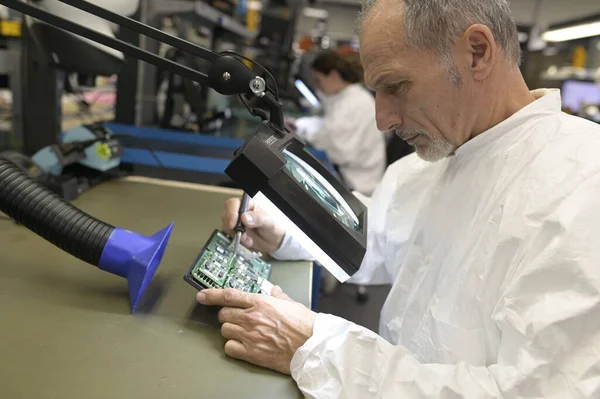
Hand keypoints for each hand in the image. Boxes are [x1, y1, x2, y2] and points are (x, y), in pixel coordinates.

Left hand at [196, 286, 315, 374]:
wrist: (312, 346)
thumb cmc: (305, 325)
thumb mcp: (292, 303)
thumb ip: (279, 296)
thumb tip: (274, 291)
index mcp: (261, 302)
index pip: (229, 295)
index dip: (212, 294)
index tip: (202, 295)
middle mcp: (252, 318)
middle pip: (223, 314)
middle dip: (227, 315)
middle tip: (235, 317)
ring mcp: (250, 336)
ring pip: (225, 330)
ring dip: (230, 330)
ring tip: (242, 331)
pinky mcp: (251, 353)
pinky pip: (229, 347)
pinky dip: (232, 346)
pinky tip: (241, 344)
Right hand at [221, 197, 285, 253]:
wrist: (274, 242)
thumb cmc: (273, 228)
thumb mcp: (268, 222)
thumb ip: (258, 218)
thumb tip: (244, 217)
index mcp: (248, 204)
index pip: (233, 204)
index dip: (231, 213)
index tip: (233, 225)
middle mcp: (240, 212)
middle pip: (226, 215)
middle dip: (232, 227)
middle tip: (241, 234)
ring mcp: (236, 222)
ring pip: (226, 226)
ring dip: (235, 235)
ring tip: (247, 239)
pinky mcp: (235, 232)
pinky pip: (229, 235)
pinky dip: (236, 240)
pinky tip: (246, 241)